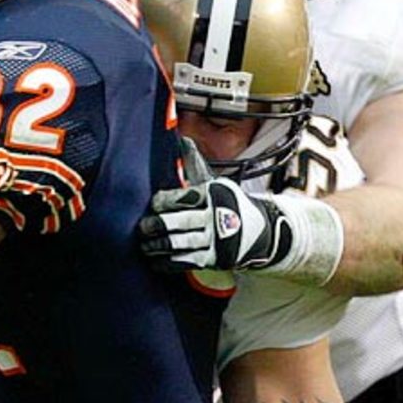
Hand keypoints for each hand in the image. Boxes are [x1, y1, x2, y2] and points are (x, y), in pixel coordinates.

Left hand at [138, 177, 293, 272]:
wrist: (258, 230)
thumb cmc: (225, 202)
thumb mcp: (214, 182)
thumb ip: (194, 165)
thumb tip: (183, 139)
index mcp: (214, 194)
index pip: (186, 197)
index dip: (166, 200)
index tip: (154, 203)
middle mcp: (216, 216)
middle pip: (184, 221)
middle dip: (160, 224)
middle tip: (143, 227)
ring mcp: (216, 240)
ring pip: (183, 244)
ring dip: (160, 245)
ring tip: (145, 245)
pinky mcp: (214, 258)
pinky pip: (187, 262)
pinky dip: (168, 262)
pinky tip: (154, 260)